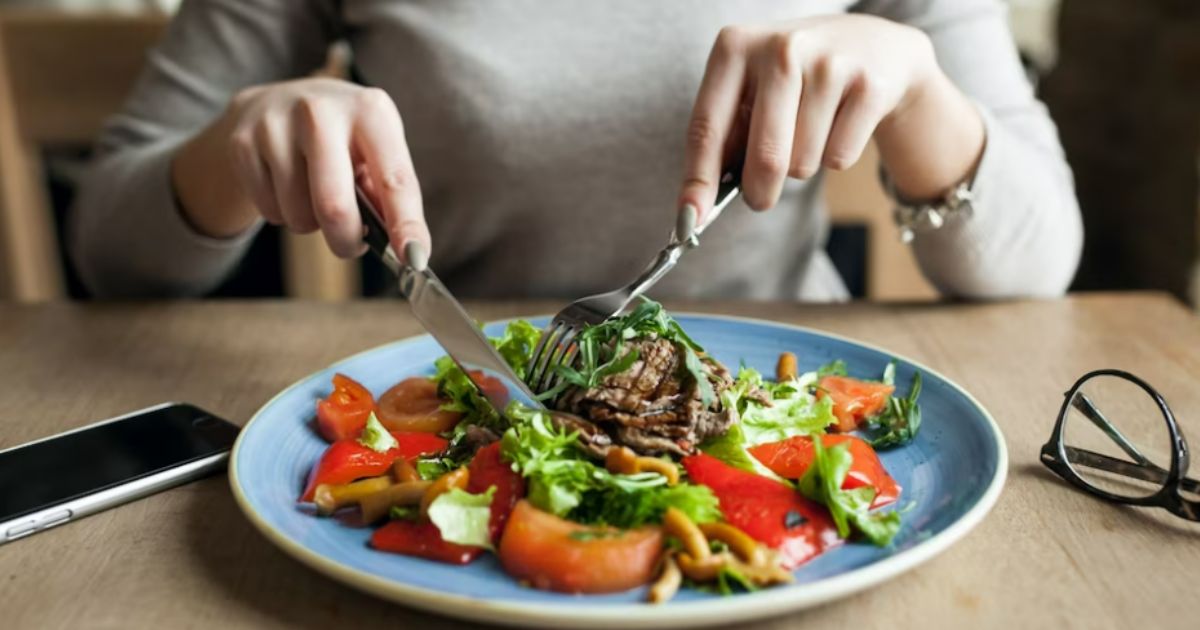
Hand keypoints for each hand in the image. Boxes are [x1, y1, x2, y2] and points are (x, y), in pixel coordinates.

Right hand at [175, 77, 428, 266]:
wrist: (277, 103)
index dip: (406, 224)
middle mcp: (321, 110)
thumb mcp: (374, 150)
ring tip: (313, 197)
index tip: (415, 259)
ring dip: (312, 225)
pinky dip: (283, 215)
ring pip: (299, 216)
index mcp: (369, 110)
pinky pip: (269, 212)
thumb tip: (407, 249)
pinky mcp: (242, 142)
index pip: (394, 179)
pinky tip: (286, 187)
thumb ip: (389, 195)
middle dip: (346, 241)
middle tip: (350, 245)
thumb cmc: (342, 138)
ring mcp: (276, 124)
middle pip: (334, 206)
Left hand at [677, 15, 940, 219]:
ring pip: (802, 165)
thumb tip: (697, 205)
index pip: (707, 127)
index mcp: (735, 47)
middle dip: (758, 192)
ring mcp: (829, 64)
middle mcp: (781, 48)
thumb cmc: (793, 78)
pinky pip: (838, 158)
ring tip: (810, 129)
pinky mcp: (869, 86)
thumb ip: (725, 136)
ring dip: (801, 165)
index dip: (698, 179)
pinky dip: (835, 156)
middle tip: (759, 199)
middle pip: (765, 157)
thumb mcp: (750, 88)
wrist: (872, 44)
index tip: (690, 219)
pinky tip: (839, 122)